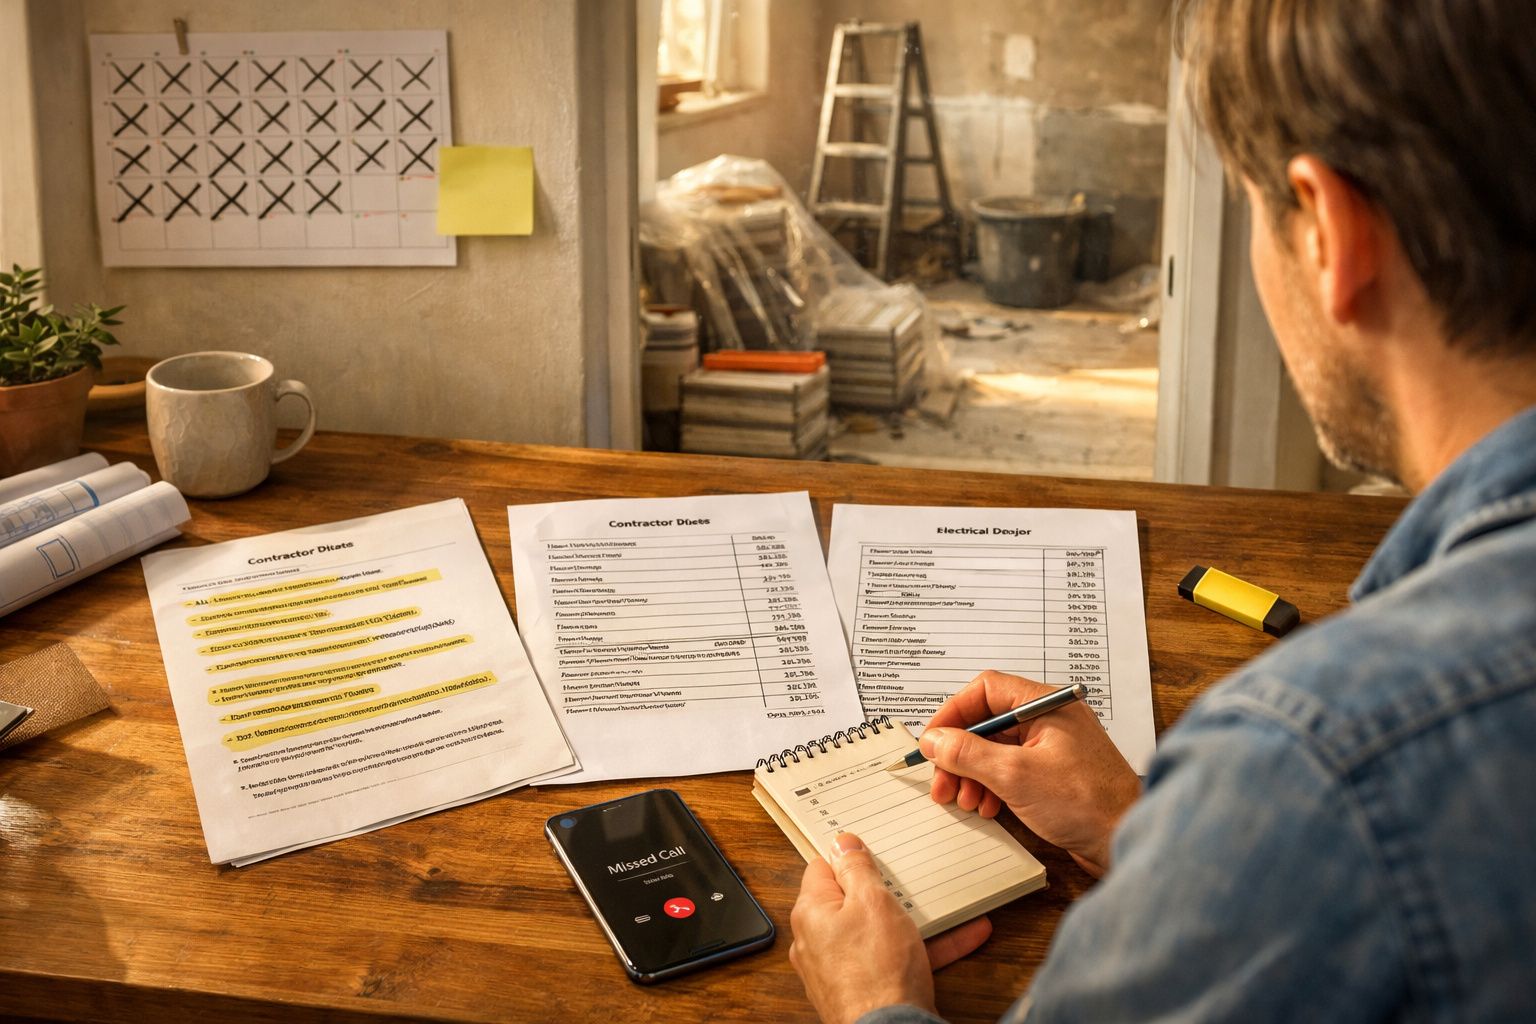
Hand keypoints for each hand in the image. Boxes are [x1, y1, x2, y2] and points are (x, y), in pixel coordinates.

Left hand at [789, 832, 990, 1023]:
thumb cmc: (878, 970)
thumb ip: (856, 868)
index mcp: (812, 912)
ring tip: (948, 903)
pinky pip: (893, 958)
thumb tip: (841, 843)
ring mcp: (839, 968)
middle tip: (912, 877)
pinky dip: (923, 947)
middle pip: (852, 902)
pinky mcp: (863, 989)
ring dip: (914, 920)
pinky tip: (964, 936)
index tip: (872, 851)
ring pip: (878, 932)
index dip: (849, 858)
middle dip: (887, 891)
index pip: (823, 869)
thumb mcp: (873, 902)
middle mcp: (818, 941)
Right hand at [920, 670, 1139, 876]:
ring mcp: (1052, 748)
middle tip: (941, 781)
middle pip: (988, 722)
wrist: (1127, 841)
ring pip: (996, 749)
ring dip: (972, 774)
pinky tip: (986, 807)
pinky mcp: (1054, 774)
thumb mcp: (1015, 775)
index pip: (986, 690)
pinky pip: (1011, 770)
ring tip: (963, 800)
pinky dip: (992, 786)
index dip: (953, 713)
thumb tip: (934, 740)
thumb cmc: (1087, 803)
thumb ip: (968, 753)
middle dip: (959, 753)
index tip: (933, 740)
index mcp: (1046, 705)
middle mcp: (1049, 720)